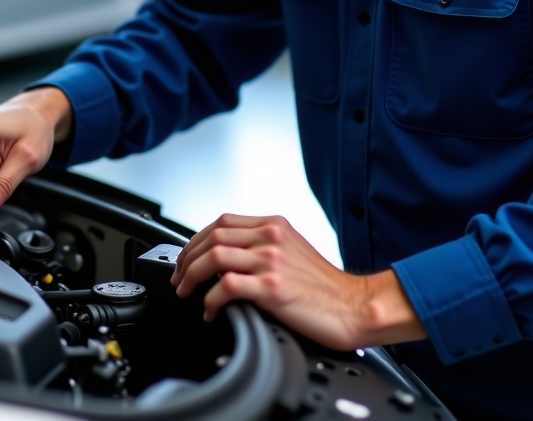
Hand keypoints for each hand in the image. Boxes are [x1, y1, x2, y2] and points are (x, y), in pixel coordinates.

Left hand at [170, 213, 425, 349]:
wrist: (353, 306)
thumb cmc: (325, 286)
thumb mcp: (294, 249)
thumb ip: (264, 244)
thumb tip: (228, 256)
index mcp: (275, 225)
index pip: (222, 221)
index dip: (196, 239)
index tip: (186, 257)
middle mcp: (271, 237)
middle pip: (212, 235)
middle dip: (186, 258)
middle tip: (178, 278)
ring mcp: (271, 260)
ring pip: (213, 256)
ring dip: (191, 276)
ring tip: (186, 293)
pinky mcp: (272, 288)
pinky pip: (225, 286)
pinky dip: (210, 300)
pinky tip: (211, 311)